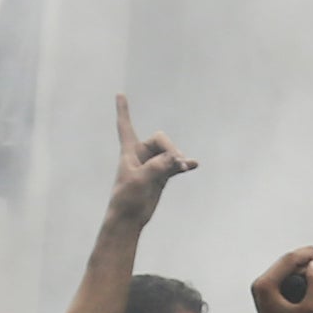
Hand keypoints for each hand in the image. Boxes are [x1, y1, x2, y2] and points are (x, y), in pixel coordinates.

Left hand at [105, 95, 191, 221]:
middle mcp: (141, 154)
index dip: (123, 110)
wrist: (130, 218)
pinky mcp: (162, 175)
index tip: (119, 93)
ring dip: (178, 158)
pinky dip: (184, 164)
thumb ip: (157, 166)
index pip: (125, 126)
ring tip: (184, 166)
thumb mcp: (139, 180)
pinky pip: (176, 165)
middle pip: (160, 140)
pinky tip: (193, 165)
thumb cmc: (127, 199)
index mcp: (129, 151)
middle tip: (177, 162)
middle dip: (170, 149)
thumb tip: (175, 159)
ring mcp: (153, 164)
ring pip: (170, 152)